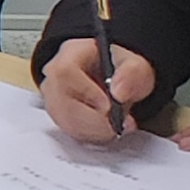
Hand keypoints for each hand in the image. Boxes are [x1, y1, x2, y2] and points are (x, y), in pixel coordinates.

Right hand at [37, 37, 152, 143]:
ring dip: (95, 130)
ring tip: (118, 125)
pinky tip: (107, 129)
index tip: (109, 106)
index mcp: (71, 53)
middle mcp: (55, 75)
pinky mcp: (58, 116)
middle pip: (62, 101)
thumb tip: (118, 92)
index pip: (65, 72)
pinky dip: (91, 135)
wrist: (117, 81)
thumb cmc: (120, 69)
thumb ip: (132, 74)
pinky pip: (69, 131)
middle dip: (94, 119)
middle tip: (119, 123)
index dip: (86, 92)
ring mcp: (54, 97)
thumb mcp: (136, 64)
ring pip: (65, 120)